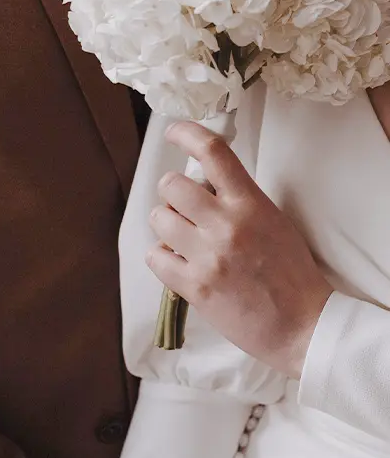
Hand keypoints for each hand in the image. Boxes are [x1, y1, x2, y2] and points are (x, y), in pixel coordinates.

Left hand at [145, 121, 333, 377]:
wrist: (302, 325)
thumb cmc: (289, 273)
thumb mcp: (272, 221)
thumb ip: (238, 200)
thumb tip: (200, 181)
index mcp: (251, 204)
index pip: (213, 152)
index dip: (187, 133)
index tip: (173, 131)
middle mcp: (226, 225)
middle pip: (171, 184)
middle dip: (173, 194)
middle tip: (185, 209)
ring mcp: (207, 255)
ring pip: (158, 218)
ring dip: (167, 226)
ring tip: (186, 241)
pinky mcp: (193, 285)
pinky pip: (154, 255)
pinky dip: (162, 258)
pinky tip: (180, 264)